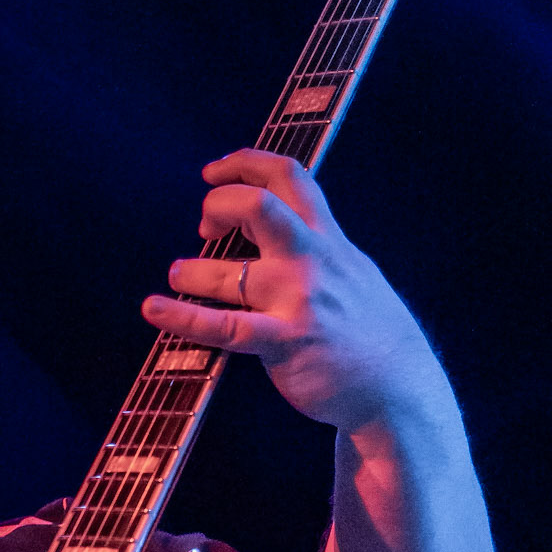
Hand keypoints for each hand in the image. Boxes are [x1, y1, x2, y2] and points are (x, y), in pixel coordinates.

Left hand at [142, 149, 447, 434]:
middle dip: (219, 204)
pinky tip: (154, 310)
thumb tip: (274, 233)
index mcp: (329, 239)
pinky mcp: (284, 341)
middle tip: (205, 225)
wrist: (398, 388)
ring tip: (179, 275)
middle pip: (259, 205)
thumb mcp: (354, 272)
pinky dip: (182, 316)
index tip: (214, 172)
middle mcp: (312, 261)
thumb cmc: (370, 334)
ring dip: (191, 271)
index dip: (245, 162)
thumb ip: (316, 249)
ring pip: (229, 272)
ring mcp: (297, 300)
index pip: (289, 177)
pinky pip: (223, 326)